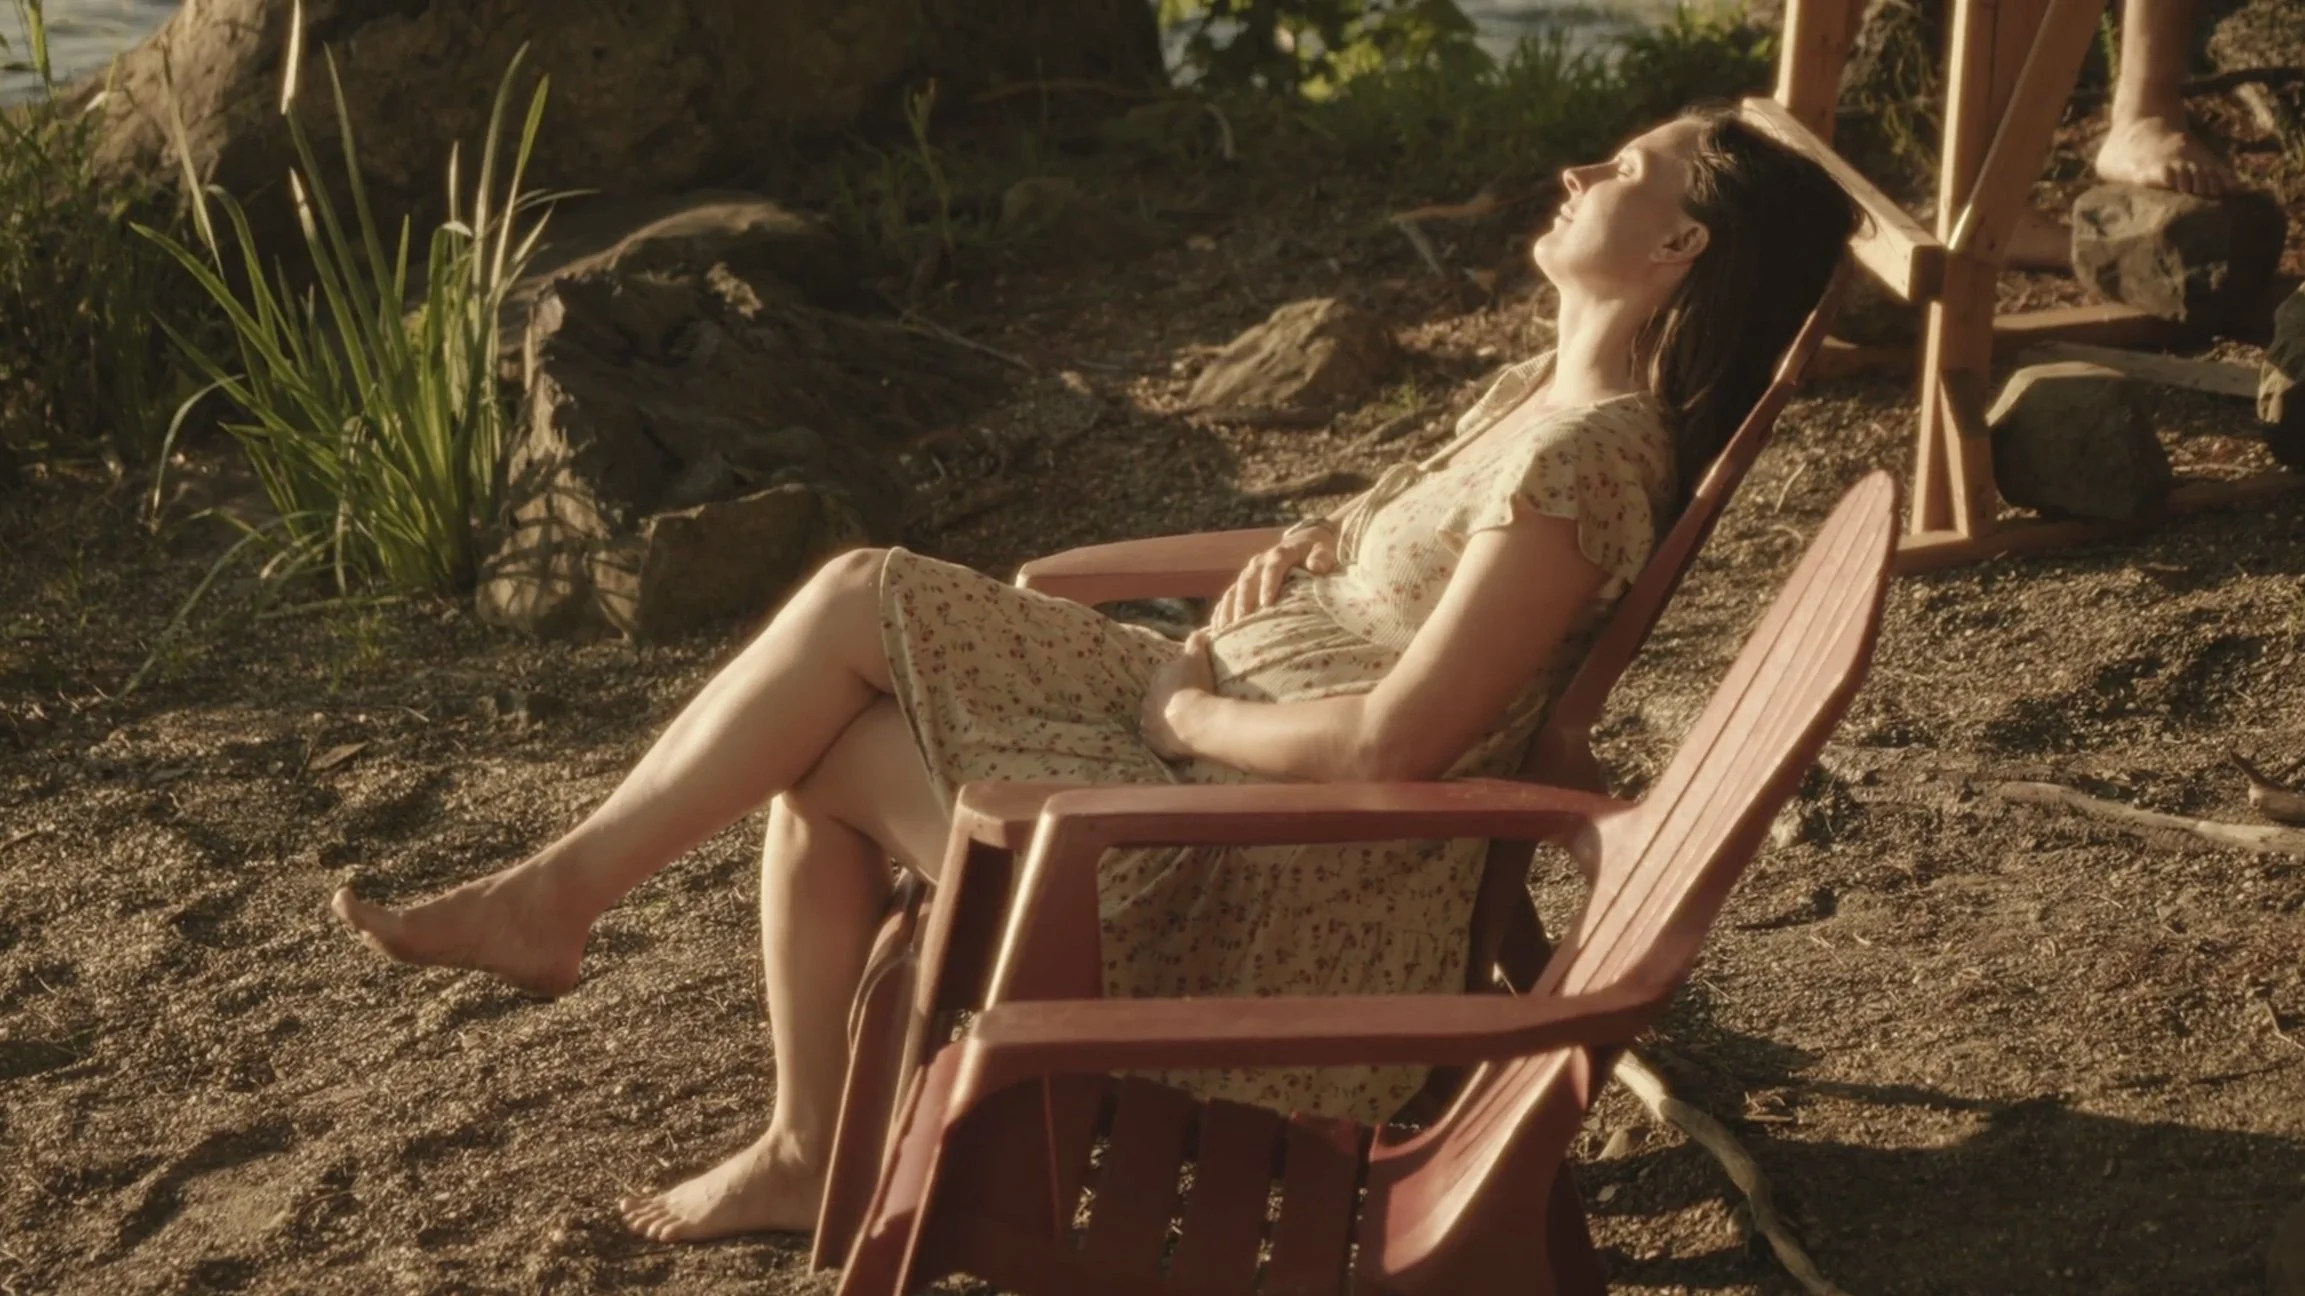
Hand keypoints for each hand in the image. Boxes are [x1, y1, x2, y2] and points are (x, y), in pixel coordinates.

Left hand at [1139, 630, 1215, 760]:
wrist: (1193, 721)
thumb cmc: (1195, 686)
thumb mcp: (1196, 659)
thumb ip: (1194, 644)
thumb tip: (1197, 632)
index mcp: (1157, 678)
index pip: (1163, 676)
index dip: (1174, 680)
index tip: (1185, 684)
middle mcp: (1148, 700)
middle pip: (1156, 699)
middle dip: (1165, 701)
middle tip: (1183, 705)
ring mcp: (1148, 722)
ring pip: (1153, 719)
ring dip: (1162, 721)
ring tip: (1180, 724)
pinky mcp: (1153, 743)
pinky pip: (1156, 740)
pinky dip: (1163, 740)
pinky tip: (1175, 740)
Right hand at [1209, 526, 1336, 629]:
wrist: (1304, 541)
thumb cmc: (1316, 550)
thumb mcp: (1323, 549)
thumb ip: (1321, 558)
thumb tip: (1317, 567)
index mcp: (1280, 553)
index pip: (1273, 568)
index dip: (1268, 585)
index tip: (1267, 605)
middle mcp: (1260, 562)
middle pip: (1248, 581)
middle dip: (1243, 602)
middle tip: (1242, 623)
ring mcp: (1249, 573)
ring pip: (1234, 590)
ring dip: (1228, 610)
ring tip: (1225, 631)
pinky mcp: (1243, 583)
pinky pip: (1228, 598)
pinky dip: (1221, 613)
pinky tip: (1216, 630)